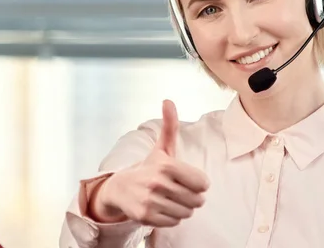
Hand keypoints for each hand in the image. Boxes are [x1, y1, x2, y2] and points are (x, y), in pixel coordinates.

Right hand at [91, 100, 209, 226]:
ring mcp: (151, 201)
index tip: (189, 180)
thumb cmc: (148, 167)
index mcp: (166, 165)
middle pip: (197, 200)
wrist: (121, 188)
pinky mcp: (146, 217)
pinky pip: (174, 222)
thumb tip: (168, 100)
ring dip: (183, 208)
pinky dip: (172, 218)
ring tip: (170, 199)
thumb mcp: (161, 147)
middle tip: (180, 191)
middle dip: (192, 197)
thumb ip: (170, 125)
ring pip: (187, 213)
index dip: (199, 183)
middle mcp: (158, 183)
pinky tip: (162, 208)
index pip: (203, 183)